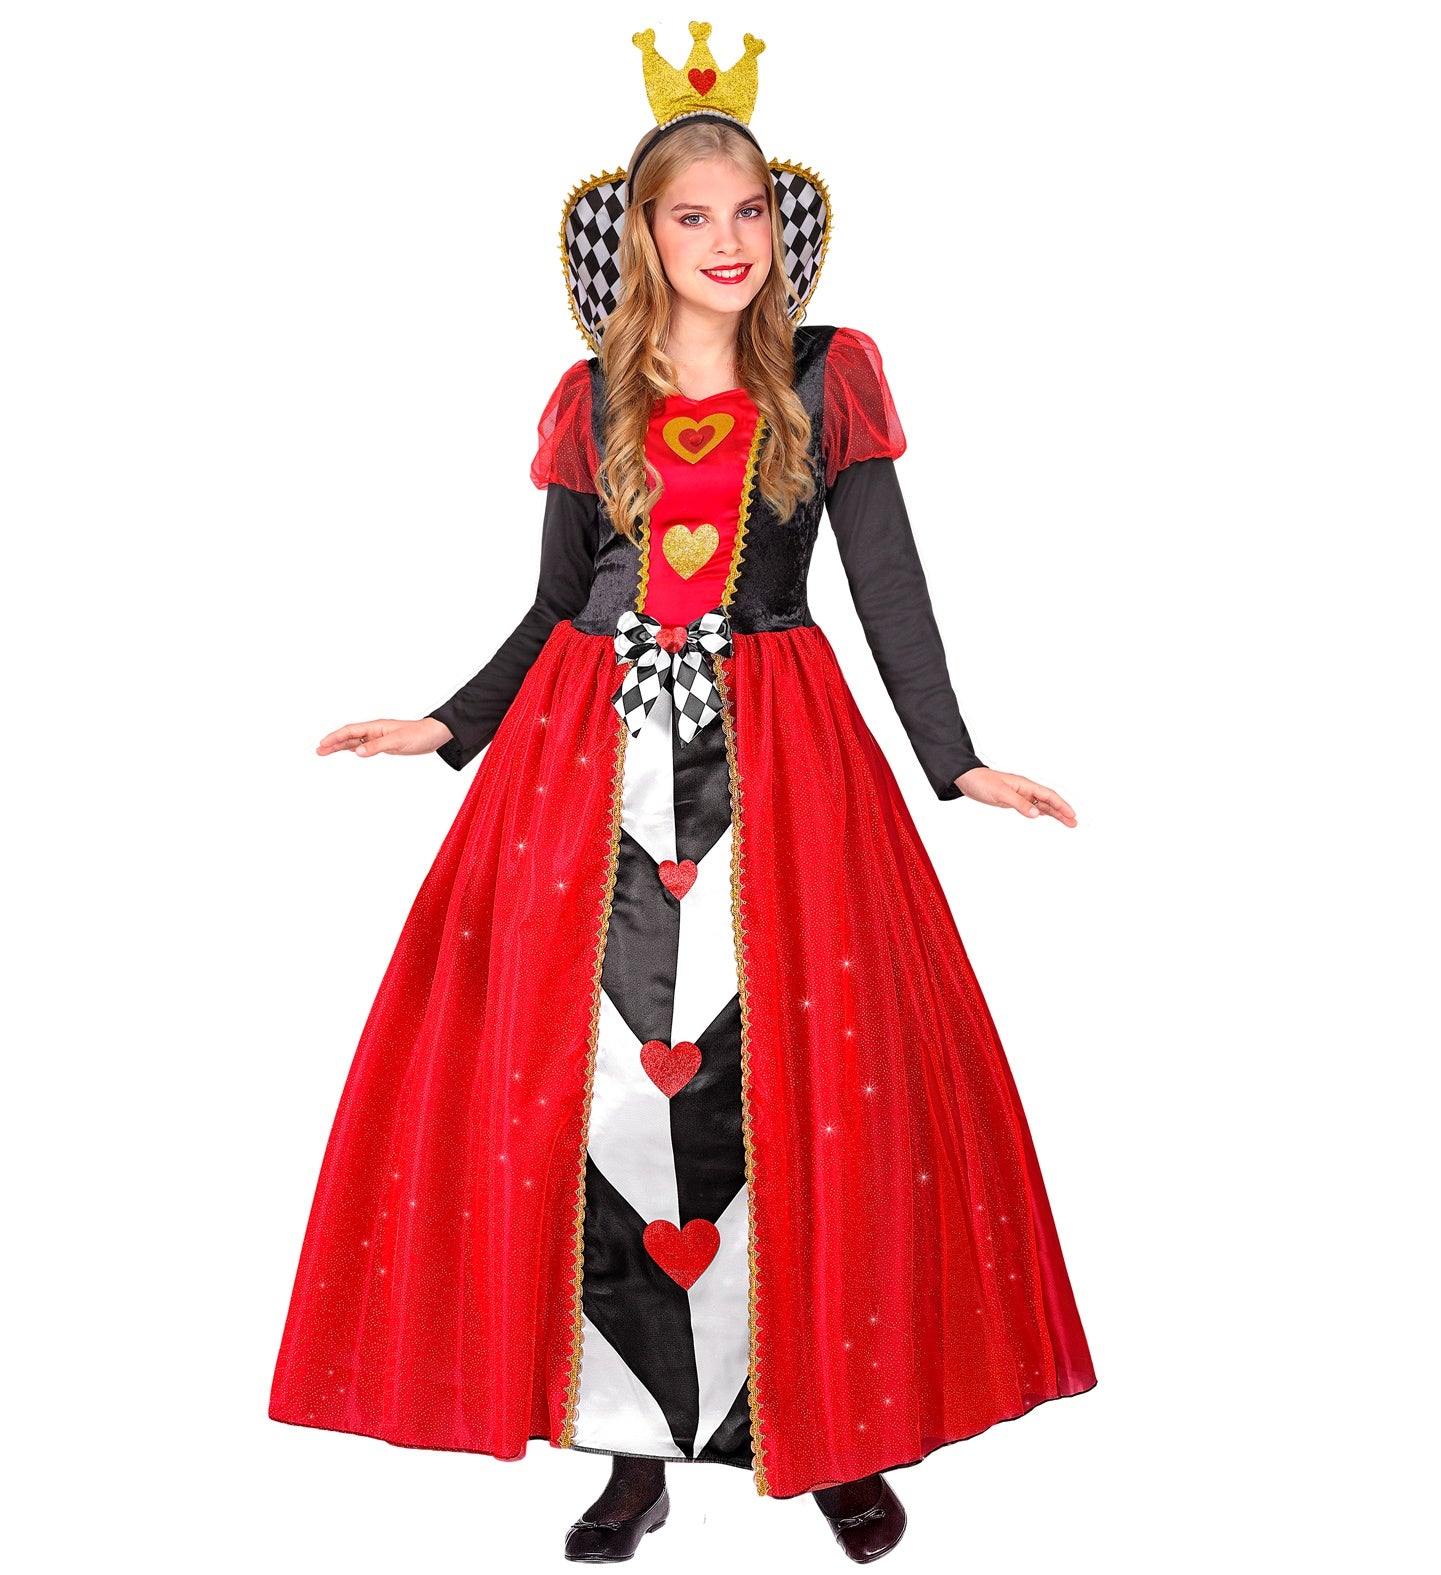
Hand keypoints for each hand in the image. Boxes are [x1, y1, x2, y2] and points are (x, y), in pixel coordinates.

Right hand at [317, 717, 454, 758]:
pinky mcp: (385, 744)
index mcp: (376, 726)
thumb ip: (376, 746)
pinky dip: (354, 749)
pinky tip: (350, 752)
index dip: (335, 738)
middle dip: (333, 743)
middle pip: (349, 736)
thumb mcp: (397, 741)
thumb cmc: (419, 735)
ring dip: (341, 746)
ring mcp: (379, 737)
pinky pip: (365, 746)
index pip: (350, 731)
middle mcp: (375, 730)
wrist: (434, 735)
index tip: (322, 745)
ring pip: (356, 741)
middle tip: (319, 751)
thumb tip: (357, 752)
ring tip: (327, 752)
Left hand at [955, 767, 1076, 825]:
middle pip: (1048, 801)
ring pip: (1041, 804)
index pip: (1048, 796)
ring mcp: (1020, 794)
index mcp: (1025, 785)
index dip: (1061, 805)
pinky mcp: (1012, 800)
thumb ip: (1019, 803)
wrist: (967, 779)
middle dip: (1062, 811)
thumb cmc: (982, 782)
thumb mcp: (1001, 794)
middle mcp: (1025, 789)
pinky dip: (1041, 811)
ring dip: (1054, 813)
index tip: (1071, 815)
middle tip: (1074, 823)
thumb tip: (1036, 814)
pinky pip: (1031, 806)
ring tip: (1066, 822)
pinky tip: (1045, 815)